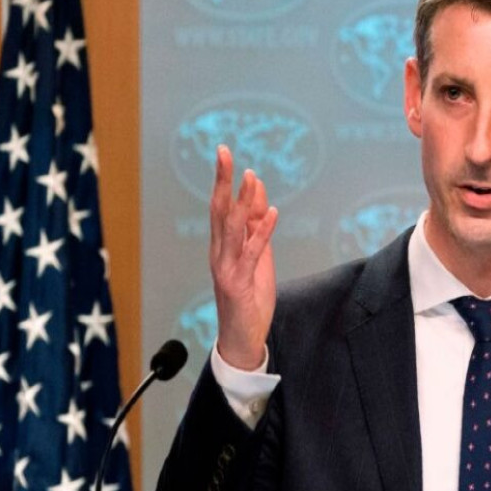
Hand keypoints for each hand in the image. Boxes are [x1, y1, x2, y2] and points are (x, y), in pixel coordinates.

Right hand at [209, 145, 277, 369]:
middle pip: (218, 210)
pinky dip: (262, 231)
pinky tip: (271, 211)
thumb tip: (258, 198)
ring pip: (231, 227)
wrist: (242, 338)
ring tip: (251, 176)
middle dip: (221, 180)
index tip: (228, 155)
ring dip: (242, 200)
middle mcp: (219, 253)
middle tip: (223, 152)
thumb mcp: (258, 257)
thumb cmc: (249, 298)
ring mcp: (226, 267)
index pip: (221, 208)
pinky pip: (251, 252)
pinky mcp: (237, 282)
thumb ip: (257, 229)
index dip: (224, 181)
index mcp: (222, 246)